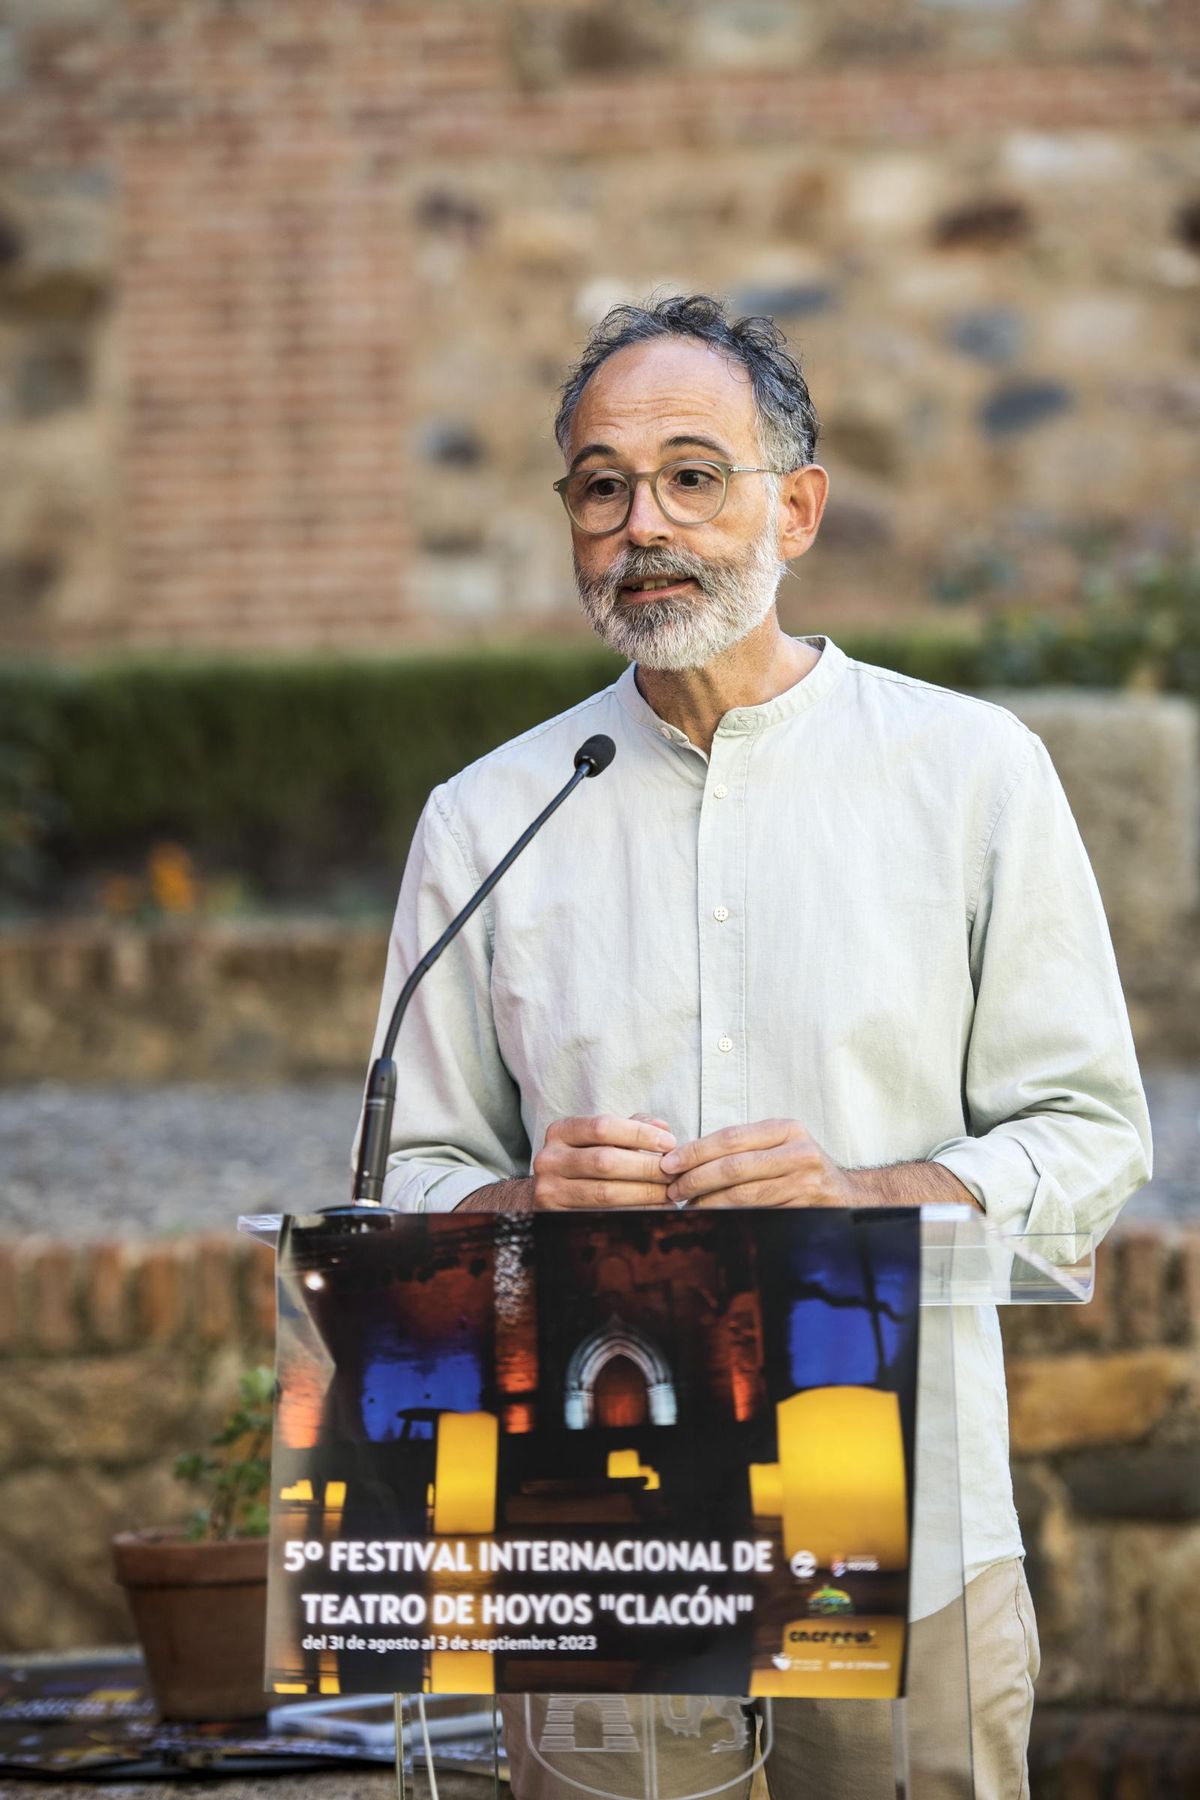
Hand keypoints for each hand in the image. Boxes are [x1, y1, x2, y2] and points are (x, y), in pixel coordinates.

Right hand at [532, 1113, 677, 1209]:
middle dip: (647, 1167)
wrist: (550, 1192)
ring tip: (669, 1192)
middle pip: (606, 1161)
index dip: (639, 1134)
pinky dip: (633, 1211)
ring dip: (644, 1192)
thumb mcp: (600, 1138)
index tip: (670, 1143)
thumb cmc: (584, 1159)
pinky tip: (653, 1208)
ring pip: (605, 1192)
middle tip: (674, 1172)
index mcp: (560, 1131)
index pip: (603, 1127)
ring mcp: (548, 1190)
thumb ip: (630, 1127)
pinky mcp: (555, 1216)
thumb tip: (663, 1128)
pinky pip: (602, 1214)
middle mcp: (548, 1159)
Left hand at [660, 1119, 854, 1208]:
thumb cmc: (799, 1168)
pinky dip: (728, 1216)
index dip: (695, 1151)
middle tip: (672, 1189)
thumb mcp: (779, 1145)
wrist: (847, 1195)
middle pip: (734, 1166)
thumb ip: (742, 1147)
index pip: (730, 1138)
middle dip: (695, 1179)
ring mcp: (804, 1183)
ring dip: (708, 1202)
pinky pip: (757, 1214)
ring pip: (743, 1195)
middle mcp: (798, 1152)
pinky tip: (711, 1216)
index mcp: (787, 1129)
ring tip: (686, 1205)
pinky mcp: (804, 1209)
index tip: (668, 1163)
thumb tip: (685, 1158)